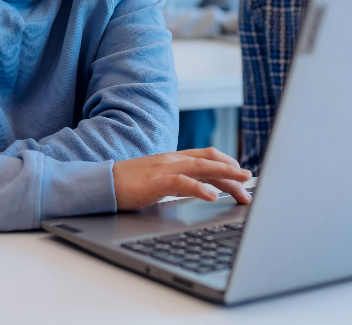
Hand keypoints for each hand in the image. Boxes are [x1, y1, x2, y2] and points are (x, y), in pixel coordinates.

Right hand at [113, 147, 252, 209]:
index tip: (241, 175)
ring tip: (242, 185)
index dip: (227, 163)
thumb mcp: (158, 180)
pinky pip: (182, 182)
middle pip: (210, 161)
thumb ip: (177, 181)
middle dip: (233, 172)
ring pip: (202, 168)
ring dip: (225, 176)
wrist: (102, 183)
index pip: (207, 156)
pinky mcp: (155, 182)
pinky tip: (213, 196)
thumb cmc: (128, 184)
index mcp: (173, 159)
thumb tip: (197, 190)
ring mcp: (164, 168)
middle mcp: (172, 159)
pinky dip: (199, 188)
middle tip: (250, 182)